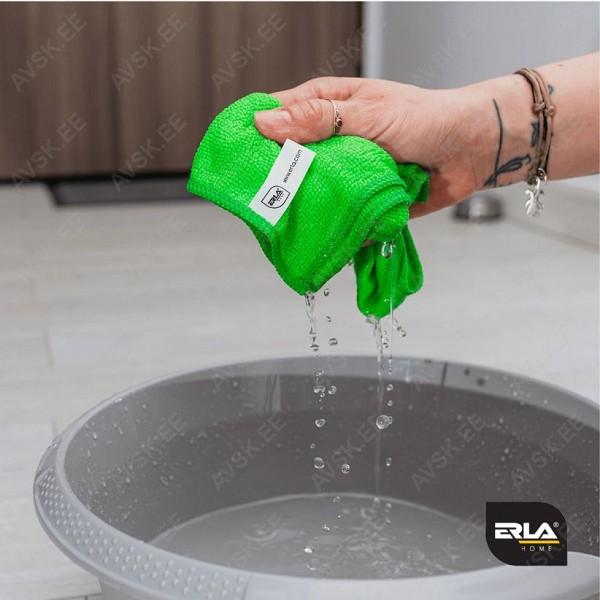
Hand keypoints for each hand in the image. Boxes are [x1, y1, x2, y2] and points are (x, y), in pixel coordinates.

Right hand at [253, 77, 481, 216]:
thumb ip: (321, 120)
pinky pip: (338, 218)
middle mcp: (330, 143)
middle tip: (259, 203)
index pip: (276, 118)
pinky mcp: (360, 203)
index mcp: (326, 109)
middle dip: (276, 182)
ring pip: (310, 195)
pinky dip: (333, 230)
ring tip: (289, 227)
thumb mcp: (369, 112)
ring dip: (304, 210)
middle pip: (288, 163)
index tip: (234, 160)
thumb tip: (266, 123)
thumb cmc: (426, 118)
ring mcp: (344, 175)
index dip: (254, 137)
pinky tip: (324, 241)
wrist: (473, 149)